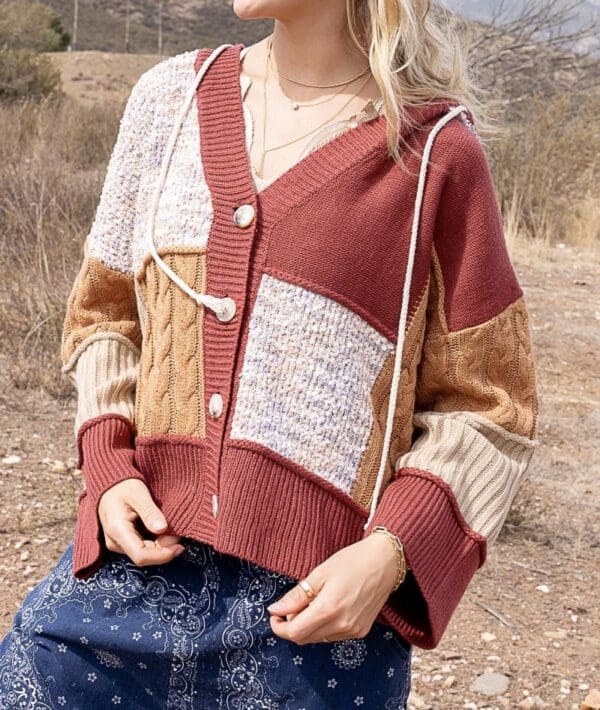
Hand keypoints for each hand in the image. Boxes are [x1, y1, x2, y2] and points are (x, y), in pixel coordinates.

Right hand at [97, 478, 184, 565]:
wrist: (110, 485)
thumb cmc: (123, 486)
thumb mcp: (138, 494)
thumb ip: (150, 512)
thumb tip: (162, 529)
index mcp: (117, 530)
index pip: (141, 556)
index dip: (162, 555)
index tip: (179, 546)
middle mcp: (115, 542)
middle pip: (144, 557)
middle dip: (165, 549)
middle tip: (178, 533)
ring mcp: (118, 543)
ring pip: (144, 554)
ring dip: (161, 546)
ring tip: (172, 530)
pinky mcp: (123, 542)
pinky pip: (142, 548)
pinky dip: (156, 542)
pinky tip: (163, 531)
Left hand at [266, 533, 398, 644]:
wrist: (385, 562)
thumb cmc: (352, 561)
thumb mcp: (319, 573)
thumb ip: (296, 596)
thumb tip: (275, 610)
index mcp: (329, 609)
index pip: (295, 633)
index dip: (280, 628)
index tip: (274, 616)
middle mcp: (342, 625)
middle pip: (305, 639)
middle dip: (292, 627)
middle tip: (289, 608)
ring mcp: (353, 631)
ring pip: (318, 638)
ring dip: (307, 627)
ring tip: (310, 604)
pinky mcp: (361, 631)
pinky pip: (333, 636)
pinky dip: (323, 627)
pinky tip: (326, 608)